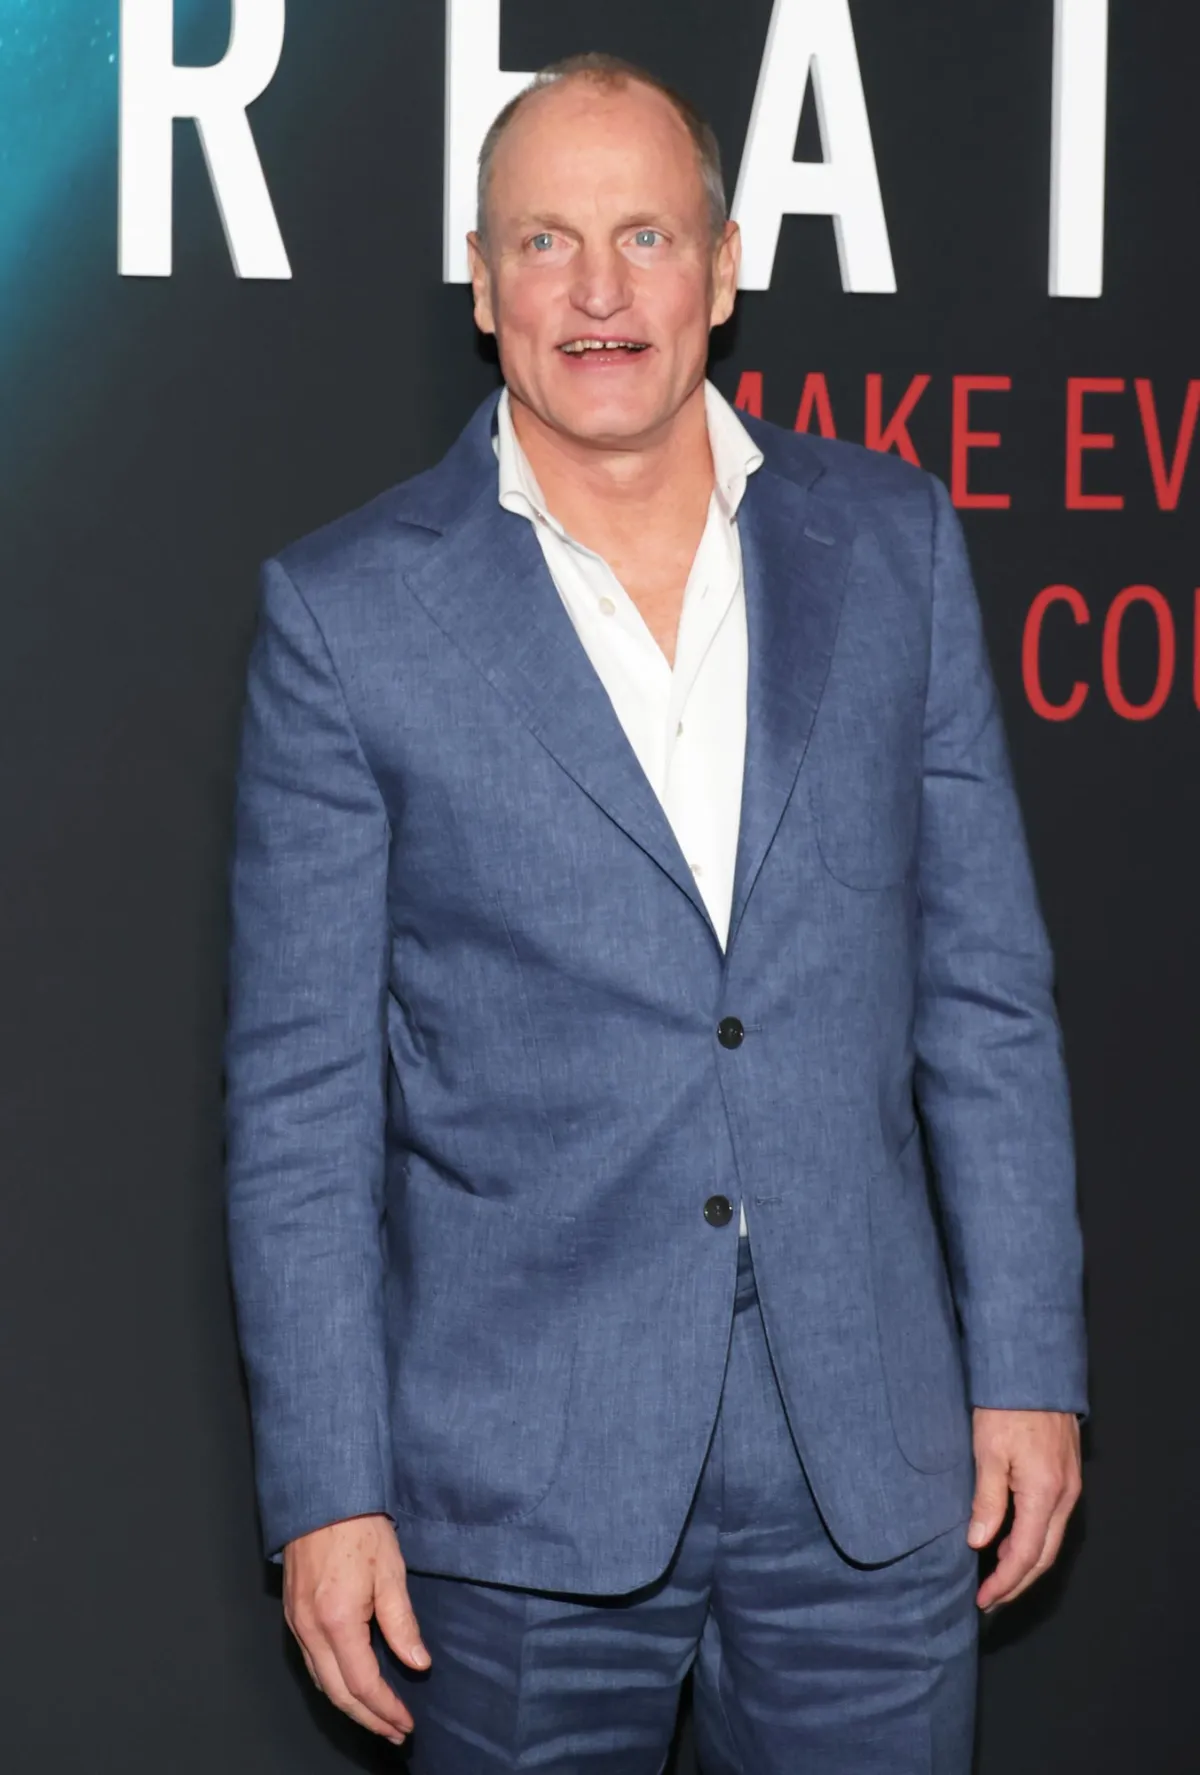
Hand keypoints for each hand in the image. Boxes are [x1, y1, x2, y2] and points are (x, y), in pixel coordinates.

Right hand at [283, 1512, 429, 1744]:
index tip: (406, 1723)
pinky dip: (333, 1682)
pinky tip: (351, 1684)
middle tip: (394, 1732)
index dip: (386, 1709)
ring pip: (321, 1681)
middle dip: (368, 1718)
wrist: (322, 1494)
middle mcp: (310, 1630)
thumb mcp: (391, 1571)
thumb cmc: (359, 1526)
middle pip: (338, 1693)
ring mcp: (296, 1623)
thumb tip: (417, 1663)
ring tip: (377, 1716)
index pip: (362, 1684)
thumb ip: (402, 1623)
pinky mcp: (292, 1614)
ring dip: (350, 1705)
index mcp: (337, 1621)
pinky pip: (311, 1662)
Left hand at [968, 1408, 1081, 1611]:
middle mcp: (1065, 1496)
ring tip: (997, 1578)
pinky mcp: (1067, 1475)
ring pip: (1051, 1540)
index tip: (984, 1600)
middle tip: (990, 1600)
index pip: (1026, 1554)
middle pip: (1044, 1555)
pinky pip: (1053, 1521)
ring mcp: (1070, 1486)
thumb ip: (987, 1500)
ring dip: (1026, 1563)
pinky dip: (1034, 1540)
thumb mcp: (988, 1452)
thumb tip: (980, 1543)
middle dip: (1017, 1582)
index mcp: (1045, 1494)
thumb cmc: (1006, 1407)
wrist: (1033, 1370)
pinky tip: (1012, 1541)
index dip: (1005, 1582)